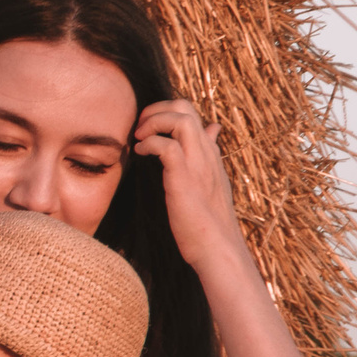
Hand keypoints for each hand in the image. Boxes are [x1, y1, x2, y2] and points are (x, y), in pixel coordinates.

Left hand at [132, 99, 247, 274]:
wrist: (217, 248)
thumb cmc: (207, 220)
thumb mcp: (209, 181)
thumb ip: (207, 155)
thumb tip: (213, 129)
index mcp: (209, 154)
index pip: (192, 115)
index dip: (166, 113)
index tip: (148, 129)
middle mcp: (206, 154)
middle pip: (186, 108)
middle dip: (156, 108)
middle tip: (140, 126)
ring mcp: (198, 164)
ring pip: (181, 120)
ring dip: (153, 121)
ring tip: (139, 137)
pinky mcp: (185, 179)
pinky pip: (168, 146)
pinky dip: (151, 143)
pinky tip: (141, 152)